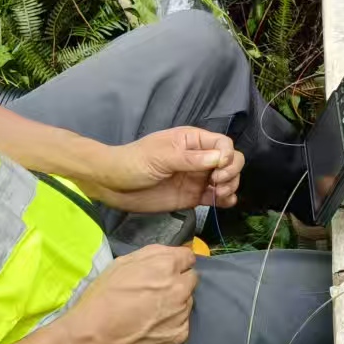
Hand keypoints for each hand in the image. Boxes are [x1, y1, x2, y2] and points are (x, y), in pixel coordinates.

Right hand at [59, 244, 196, 343]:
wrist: (91, 338)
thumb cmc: (102, 298)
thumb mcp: (122, 263)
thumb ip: (153, 255)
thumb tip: (171, 254)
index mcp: (166, 265)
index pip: (188, 258)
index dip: (176, 264)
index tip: (166, 272)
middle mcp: (180, 287)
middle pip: (190, 280)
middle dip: (178, 283)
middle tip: (156, 294)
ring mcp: (181, 313)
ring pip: (187, 303)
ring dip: (175, 305)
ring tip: (149, 313)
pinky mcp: (179, 335)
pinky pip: (182, 325)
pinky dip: (171, 326)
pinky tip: (151, 329)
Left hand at [86, 127, 244, 213]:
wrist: (112, 185)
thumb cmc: (134, 163)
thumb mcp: (161, 157)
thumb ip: (191, 159)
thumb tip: (221, 158)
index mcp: (192, 141)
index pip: (223, 144)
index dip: (228, 155)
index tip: (220, 169)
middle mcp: (199, 158)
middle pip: (230, 161)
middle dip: (231, 172)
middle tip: (218, 183)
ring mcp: (197, 178)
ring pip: (227, 179)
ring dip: (230, 186)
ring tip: (219, 195)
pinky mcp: (193, 197)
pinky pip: (216, 197)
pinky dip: (225, 199)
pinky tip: (223, 202)